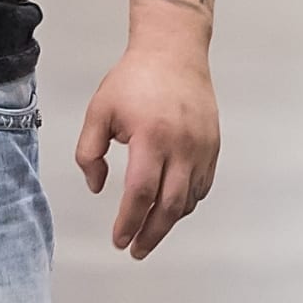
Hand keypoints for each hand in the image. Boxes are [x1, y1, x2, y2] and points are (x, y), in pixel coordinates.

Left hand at [75, 45, 219, 259]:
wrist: (173, 52)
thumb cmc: (134, 79)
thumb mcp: (99, 111)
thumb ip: (89, 152)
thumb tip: (98, 186)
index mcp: (151, 138)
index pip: (141, 194)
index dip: (129, 223)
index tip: (119, 240)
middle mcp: (182, 146)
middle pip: (170, 206)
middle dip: (151, 234)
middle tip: (136, 250)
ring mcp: (202, 147)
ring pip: (189, 199)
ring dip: (168, 221)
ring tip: (148, 231)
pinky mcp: (213, 145)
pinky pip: (202, 186)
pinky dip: (187, 203)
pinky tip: (170, 208)